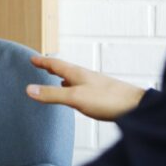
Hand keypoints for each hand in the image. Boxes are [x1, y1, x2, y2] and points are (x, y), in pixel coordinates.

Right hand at [26, 56, 145, 121]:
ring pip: (73, 79)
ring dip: (62, 77)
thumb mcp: (75, 97)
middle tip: (42, 64)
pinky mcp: (101, 95)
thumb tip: (29, 89)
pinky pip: (81, 88)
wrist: (136, 107)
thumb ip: (52, 95)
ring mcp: (94, 85)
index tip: (32, 58)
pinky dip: (72, 88)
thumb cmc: (108, 100)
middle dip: (51, 67)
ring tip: (56, 78)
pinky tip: (75, 95)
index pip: (55, 64)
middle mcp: (85, 77)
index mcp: (77, 74)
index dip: (42, 61)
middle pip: (64, 69)